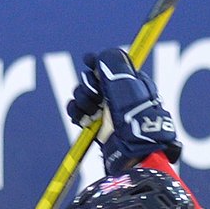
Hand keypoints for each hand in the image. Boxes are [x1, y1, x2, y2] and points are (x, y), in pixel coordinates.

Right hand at [66, 48, 181, 170]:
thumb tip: (99, 58)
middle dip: (88, 86)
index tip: (88, 60)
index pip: (108, 66)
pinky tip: (82, 119)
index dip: (97, 62)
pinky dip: (76, 112)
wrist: (130, 150)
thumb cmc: (133, 118)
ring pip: (81, 95)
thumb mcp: (126, 85)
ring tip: (91, 113)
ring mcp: (104, 110)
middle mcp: (115, 95)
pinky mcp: (94, 125)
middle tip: (96, 97)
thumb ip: (112, 66)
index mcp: (128, 82)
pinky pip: (77, 111)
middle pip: (90, 79)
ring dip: (82, 101)